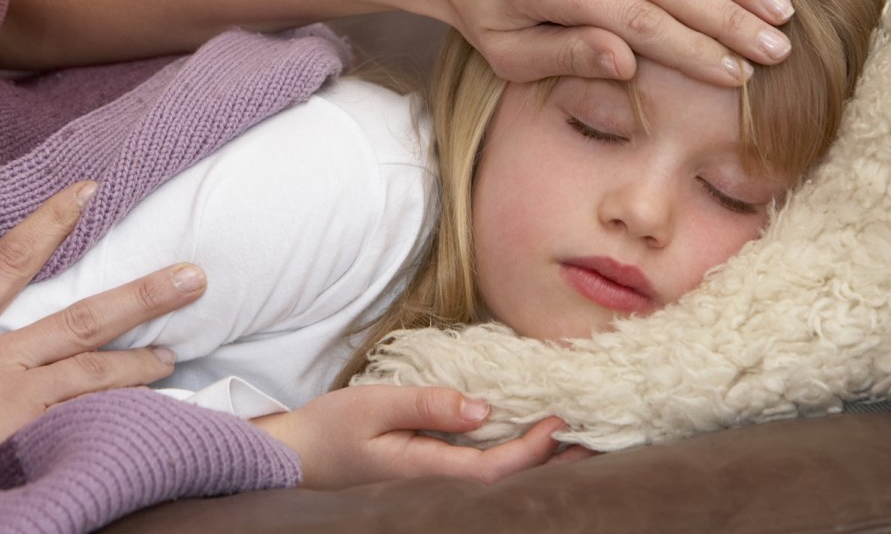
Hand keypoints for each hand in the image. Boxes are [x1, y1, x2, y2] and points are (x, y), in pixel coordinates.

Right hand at [0, 182, 207, 502]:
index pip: (11, 259)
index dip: (52, 221)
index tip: (89, 192)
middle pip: (82, 315)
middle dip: (140, 295)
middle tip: (192, 276)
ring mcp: (17, 388)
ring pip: (95, 365)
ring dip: (141, 355)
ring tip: (177, 350)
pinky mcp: (25, 427)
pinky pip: (84, 413)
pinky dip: (117, 408)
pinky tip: (148, 409)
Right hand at [252, 384, 575, 488]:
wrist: (295, 457)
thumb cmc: (330, 430)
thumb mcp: (374, 405)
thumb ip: (428, 405)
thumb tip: (484, 408)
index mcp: (427, 471)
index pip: (496, 469)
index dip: (535, 450)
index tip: (562, 421)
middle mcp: (435, 484)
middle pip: (506, 481)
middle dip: (551, 462)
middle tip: (595, 437)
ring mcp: (431, 484)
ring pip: (496, 477)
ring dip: (535, 460)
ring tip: (573, 441)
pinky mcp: (426, 474)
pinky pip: (478, 468)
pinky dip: (509, 456)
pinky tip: (524, 441)